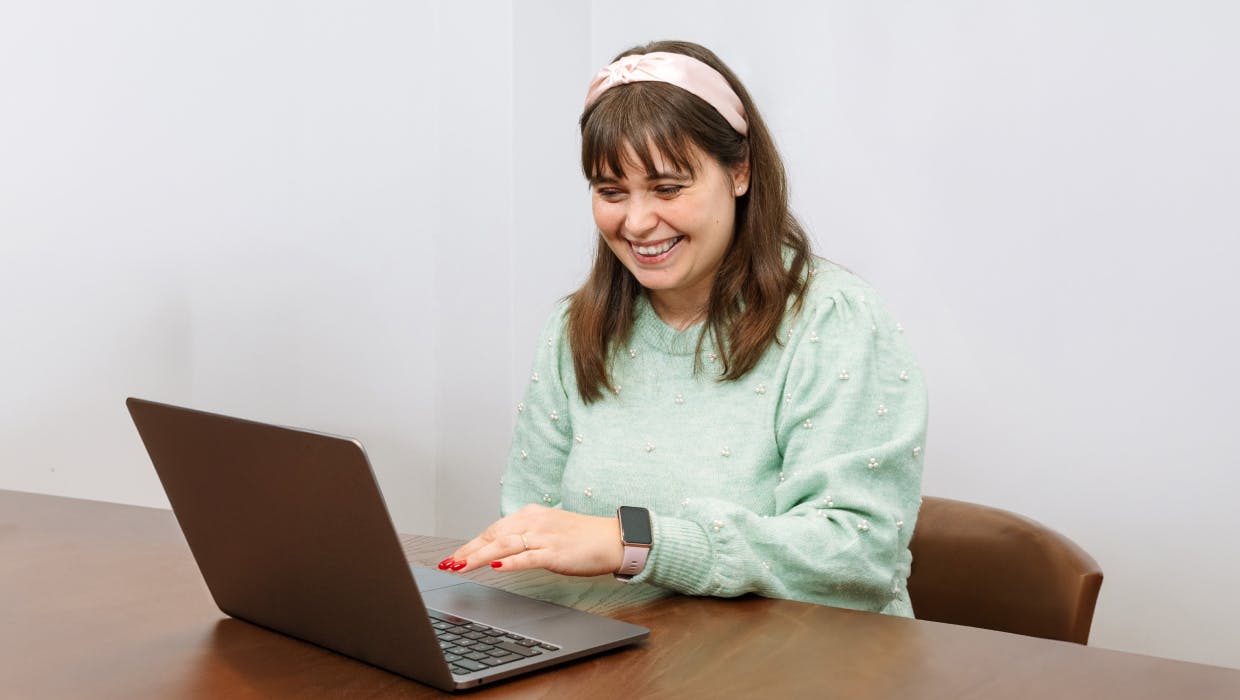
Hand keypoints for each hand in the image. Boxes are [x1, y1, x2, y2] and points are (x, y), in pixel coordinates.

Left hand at [440, 504, 622, 576]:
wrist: (612, 539)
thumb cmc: (583, 537)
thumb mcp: (549, 529)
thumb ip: (526, 535)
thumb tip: (503, 548)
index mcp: (531, 515)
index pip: (494, 529)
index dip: (472, 543)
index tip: (455, 555)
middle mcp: (534, 522)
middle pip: (493, 535)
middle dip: (468, 550)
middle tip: (449, 562)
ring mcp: (544, 537)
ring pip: (503, 545)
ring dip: (479, 556)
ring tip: (461, 565)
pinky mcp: (555, 552)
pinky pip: (527, 557)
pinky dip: (509, 562)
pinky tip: (495, 568)